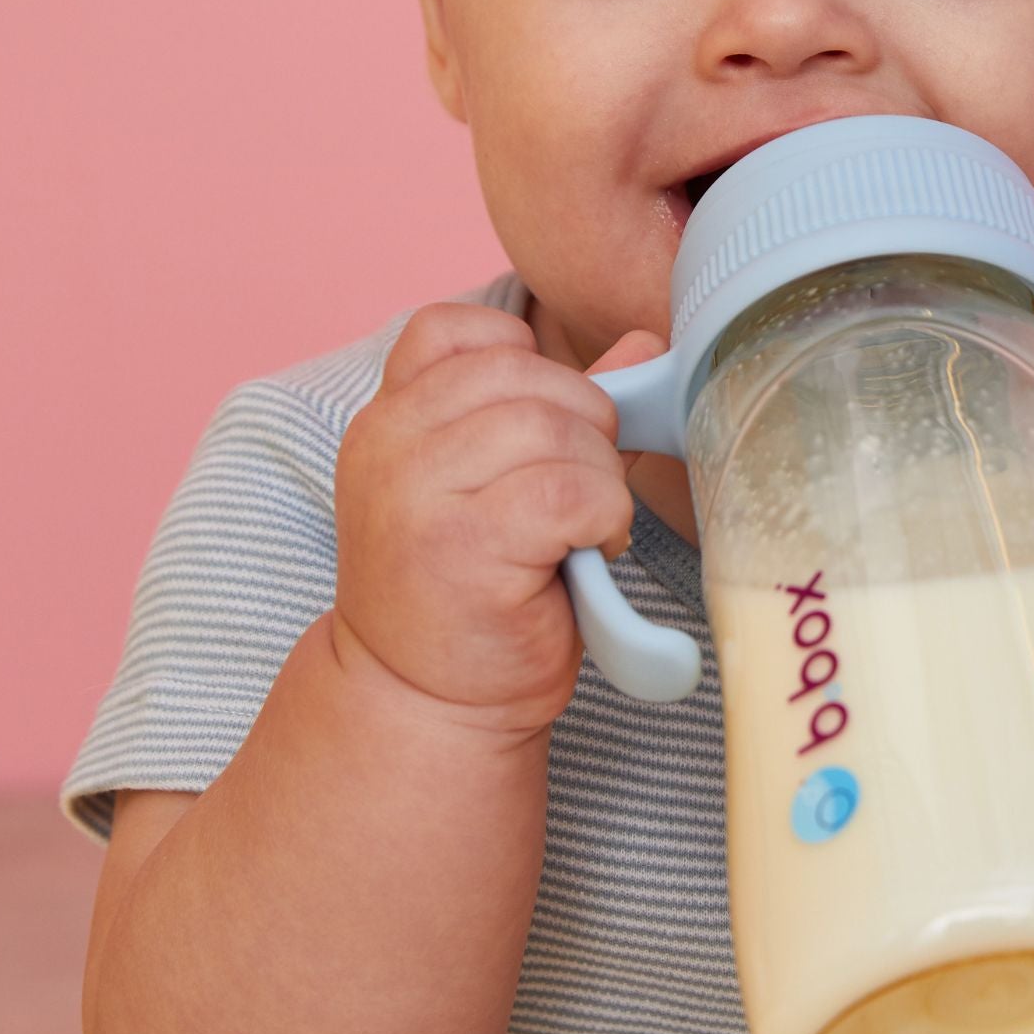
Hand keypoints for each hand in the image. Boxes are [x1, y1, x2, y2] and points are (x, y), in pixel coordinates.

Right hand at [333, 303, 664, 733]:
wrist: (426, 704)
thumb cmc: (475, 594)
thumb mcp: (502, 482)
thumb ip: (562, 406)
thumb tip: (645, 344)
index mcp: (388, 417)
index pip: (458, 330)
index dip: (528, 365)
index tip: (545, 430)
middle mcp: (387, 443)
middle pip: (528, 374)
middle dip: (586, 427)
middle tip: (583, 492)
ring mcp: (415, 493)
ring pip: (556, 428)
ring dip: (600, 478)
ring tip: (585, 527)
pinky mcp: (462, 545)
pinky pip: (572, 489)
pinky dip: (604, 514)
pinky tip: (591, 549)